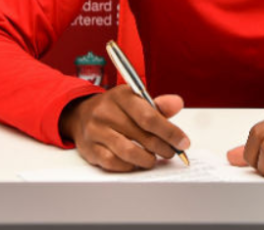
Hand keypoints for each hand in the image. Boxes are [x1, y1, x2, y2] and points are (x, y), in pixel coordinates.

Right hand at [59, 86, 189, 171]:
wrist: (80, 114)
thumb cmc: (115, 108)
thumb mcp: (135, 99)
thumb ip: (158, 105)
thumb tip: (177, 103)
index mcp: (122, 96)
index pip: (149, 117)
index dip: (170, 132)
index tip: (183, 142)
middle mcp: (106, 112)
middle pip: (142, 136)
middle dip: (163, 148)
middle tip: (171, 152)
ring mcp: (96, 130)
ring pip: (128, 152)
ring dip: (147, 159)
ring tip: (154, 159)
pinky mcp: (89, 148)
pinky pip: (113, 163)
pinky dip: (129, 166)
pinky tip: (136, 163)